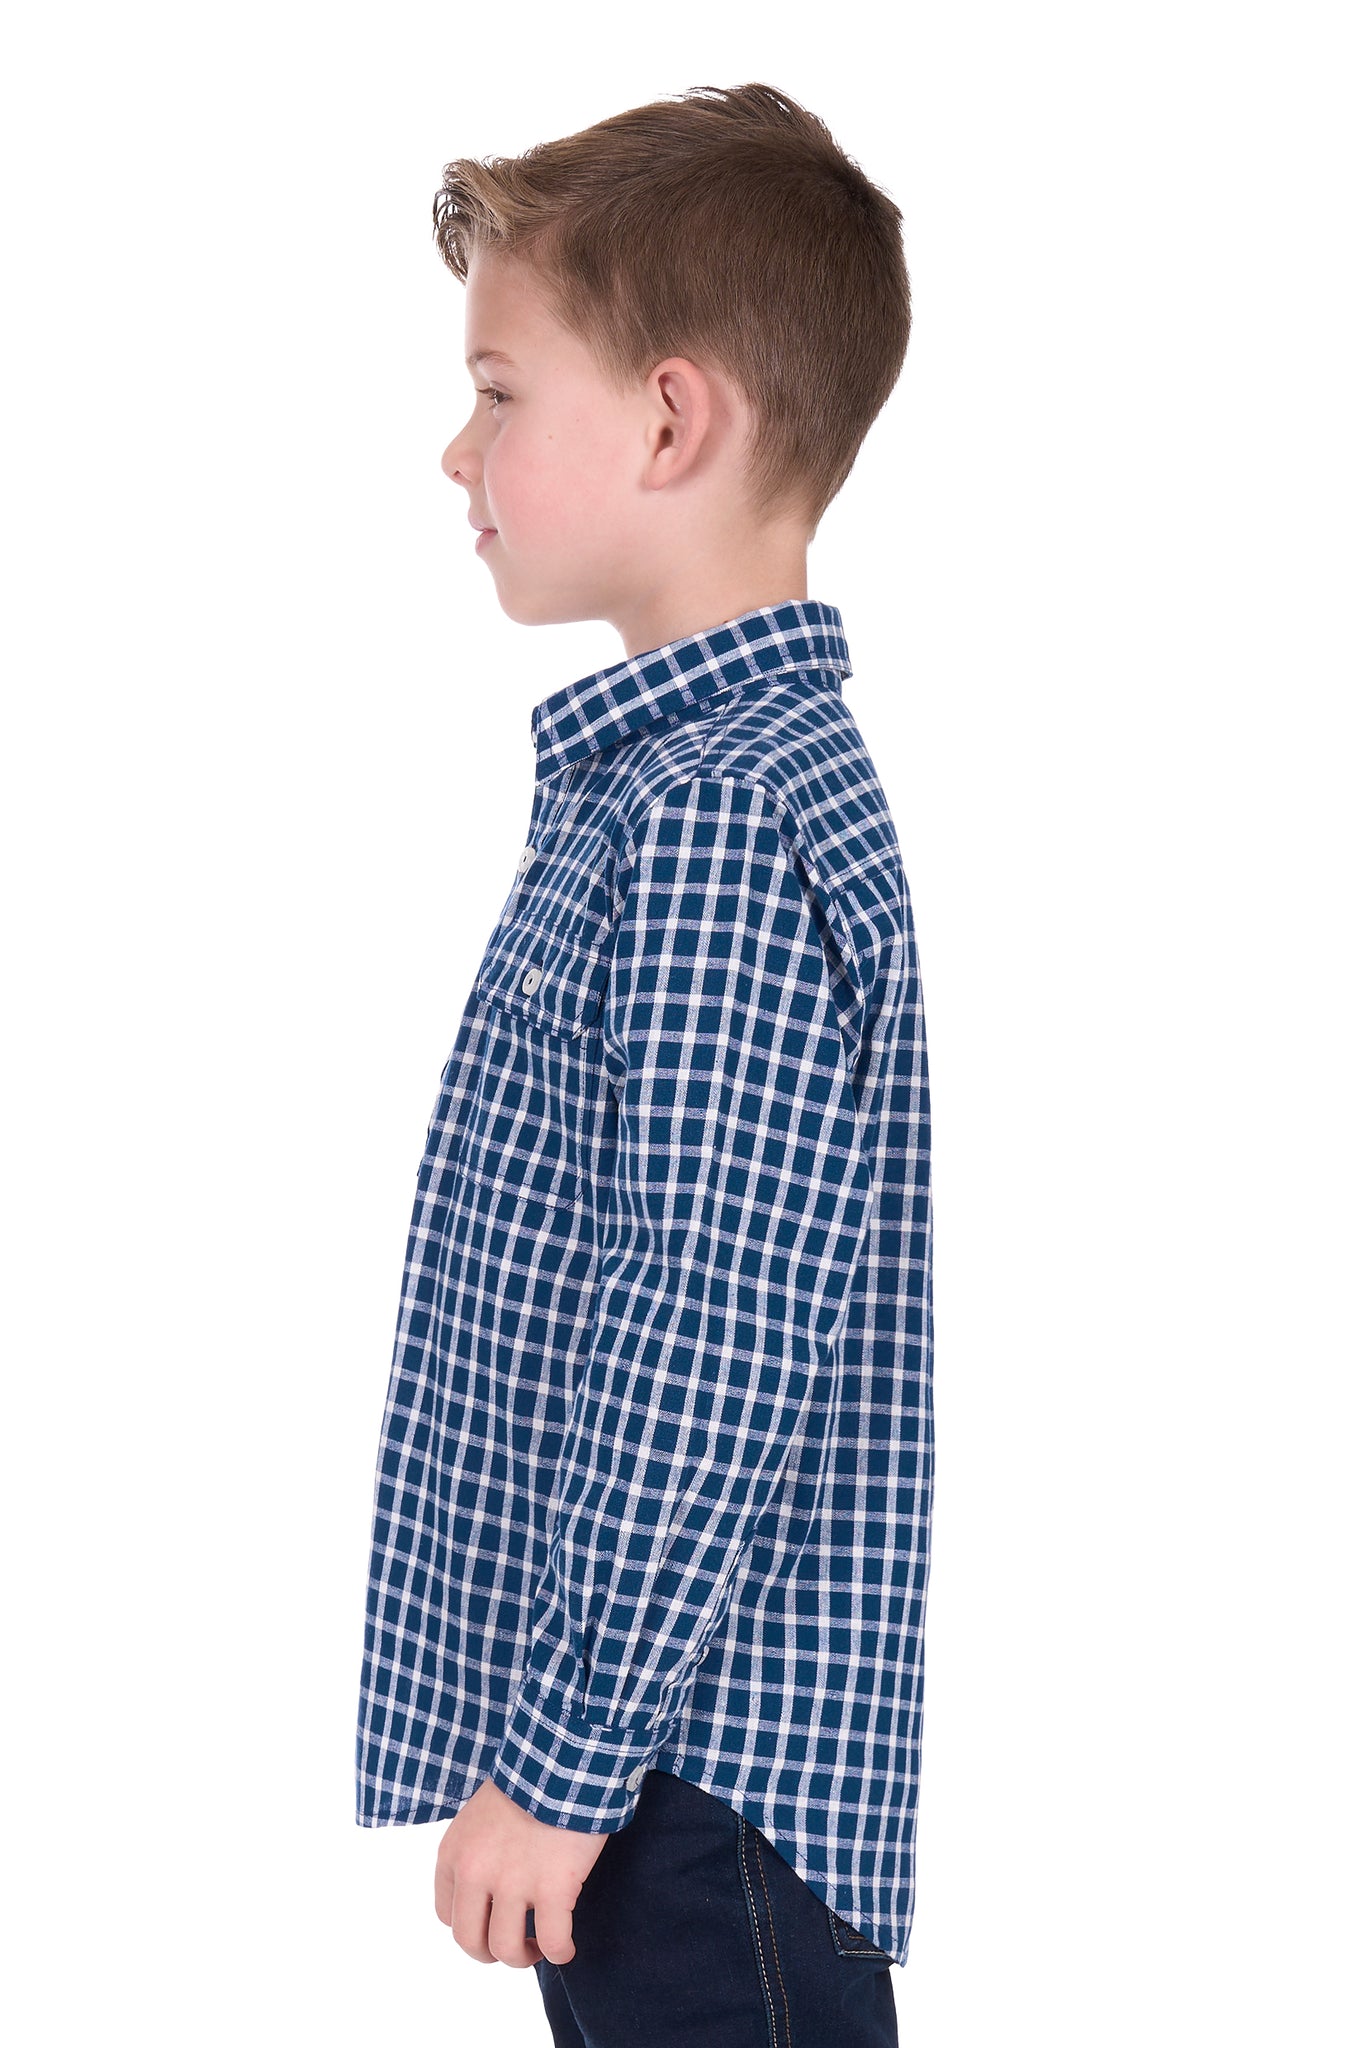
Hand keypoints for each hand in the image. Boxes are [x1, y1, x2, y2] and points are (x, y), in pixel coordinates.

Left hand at [435, 1775, 610, 1968]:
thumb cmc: (529, 1777)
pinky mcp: (553, 1888)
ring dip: (524, 1957)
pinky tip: (567, 1947)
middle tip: (515, 1945)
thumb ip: (477, 1850)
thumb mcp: (481, 1812)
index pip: (446, 1915)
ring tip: (540, 1947)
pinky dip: (560, 1953)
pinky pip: (553, 1942)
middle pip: (469, 1941)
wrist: (565, 1756)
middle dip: (490, 1952)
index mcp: (454, 1853)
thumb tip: (488, 1887)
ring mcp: (513, 1883)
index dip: (471, 1925)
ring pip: (507, 1949)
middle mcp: (475, 1872)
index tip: (491, 1921)